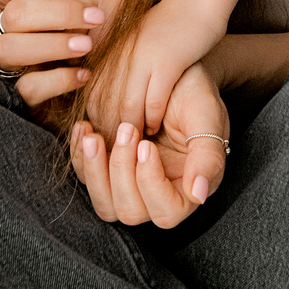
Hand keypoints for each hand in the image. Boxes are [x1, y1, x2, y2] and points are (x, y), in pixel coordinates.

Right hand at [0, 0, 104, 117]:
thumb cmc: (83, 24)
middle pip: (12, 15)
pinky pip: (27, 89)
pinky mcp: (23, 96)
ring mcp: (12, 65)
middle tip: (96, 16)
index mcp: (14, 1)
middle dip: (57, 13)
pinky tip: (84, 73)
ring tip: (87, 44)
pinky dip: (58, 80)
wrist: (103, 69)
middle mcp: (7, 31)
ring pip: (8, 50)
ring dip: (52, 45)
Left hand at [70, 62, 229, 227]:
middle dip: (120, 172)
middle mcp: (158, 194)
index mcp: (187, 188)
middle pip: (130, 211)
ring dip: (94, 171)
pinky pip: (87, 176)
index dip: (151, 184)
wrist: (172, 76)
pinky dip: (81, 155)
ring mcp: (131, 184)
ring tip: (93, 136)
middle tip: (126, 129)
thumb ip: (208, 157)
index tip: (147, 145)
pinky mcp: (109, 169)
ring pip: (104, 202)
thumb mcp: (207, 118)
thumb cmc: (195, 96)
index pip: (167, 212)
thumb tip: (198, 194)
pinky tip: (84, 127)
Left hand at [88, 0, 227, 138]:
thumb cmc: (167, 21)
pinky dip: (152, 119)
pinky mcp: (166, 62)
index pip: (92, 93)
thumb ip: (116, 58)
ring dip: (129, 129)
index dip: (94, 119)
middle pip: (103, 103)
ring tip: (134, 142)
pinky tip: (153, 127)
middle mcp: (120, 54)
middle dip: (108, 130)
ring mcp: (142, 58)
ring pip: (126, 107)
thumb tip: (100, 82)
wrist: (198, 0)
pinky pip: (153, 102)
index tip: (102, 137)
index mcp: (110, 48)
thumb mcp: (132, 37)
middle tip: (116, 149)